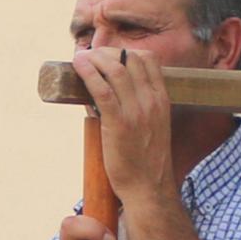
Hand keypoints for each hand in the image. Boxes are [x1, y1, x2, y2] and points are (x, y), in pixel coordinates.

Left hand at [69, 45, 182, 210]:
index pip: (149, 59)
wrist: (148, 188)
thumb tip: (103, 93)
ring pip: (114, 70)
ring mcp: (137, 112)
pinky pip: (102, 90)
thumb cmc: (146, 160)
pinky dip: (88, 73)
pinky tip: (78, 66)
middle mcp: (151, 101)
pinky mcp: (119, 124)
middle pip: (129, 59)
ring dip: (94, 59)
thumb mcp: (152, 126)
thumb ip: (136, 106)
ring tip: (80, 59)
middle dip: (107, 52)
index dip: (126, 51)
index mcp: (162, 100)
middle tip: (90, 56)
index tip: (109, 55)